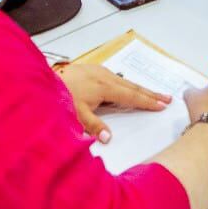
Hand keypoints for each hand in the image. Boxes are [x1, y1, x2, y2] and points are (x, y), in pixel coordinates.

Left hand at [56, 64, 170, 142]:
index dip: (148, 101)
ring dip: (139, 88)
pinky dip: (126, 83)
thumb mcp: (75, 114)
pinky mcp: (91, 69)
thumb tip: (108, 138)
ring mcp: (98, 71)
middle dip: (150, 93)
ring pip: (124, 80)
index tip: (162, 105)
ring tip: (152, 94)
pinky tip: (126, 86)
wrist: (40, 79)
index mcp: (104, 87)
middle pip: (132, 86)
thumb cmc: (58, 96)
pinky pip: (114, 77)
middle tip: (167, 98)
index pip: (131, 96)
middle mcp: (104, 76)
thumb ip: (93, 126)